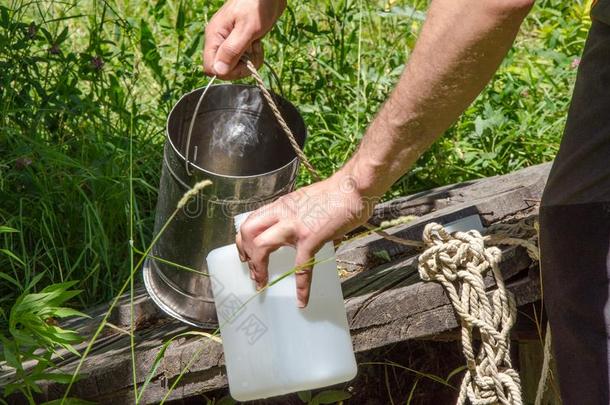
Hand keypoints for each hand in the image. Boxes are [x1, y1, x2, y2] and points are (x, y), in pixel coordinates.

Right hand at [203, 0, 285, 79]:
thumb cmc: (257, 7)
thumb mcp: (246, 29)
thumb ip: (232, 50)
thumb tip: (218, 71)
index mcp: (215, 36)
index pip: (211, 67)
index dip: (226, 72)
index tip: (243, 63)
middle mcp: (219, 41)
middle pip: (224, 70)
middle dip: (241, 68)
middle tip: (253, 53)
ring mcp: (229, 43)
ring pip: (235, 67)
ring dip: (250, 62)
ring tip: (257, 46)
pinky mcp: (240, 44)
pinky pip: (244, 61)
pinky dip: (253, 57)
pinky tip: (258, 45)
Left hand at [235, 171, 376, 307]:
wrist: (353, 188)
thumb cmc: (337, 193)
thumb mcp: (306, 201)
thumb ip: (299, 217)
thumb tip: (306, 235)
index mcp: (281, 206)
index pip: (251, 220)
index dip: (244, 240)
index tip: (246, 254)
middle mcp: (282, 213)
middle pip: (248, 232)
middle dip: (246, 254)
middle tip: (252, 271)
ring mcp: (294, 226)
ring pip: (262, 246)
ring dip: (259, 268)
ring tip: (262, 284)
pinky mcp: (311, 237)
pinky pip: (302, 266)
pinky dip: (302, 286)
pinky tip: (302, 300)